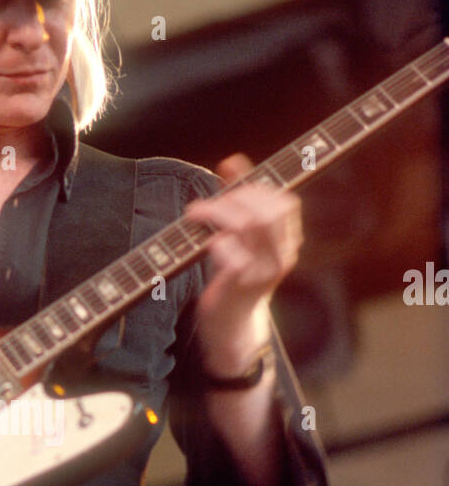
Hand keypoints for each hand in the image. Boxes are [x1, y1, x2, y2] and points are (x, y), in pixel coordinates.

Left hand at [185, 154, 302, 373]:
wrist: (232, 325)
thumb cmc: (234, 274)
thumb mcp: (241, 236)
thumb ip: (238, 199)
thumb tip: (232, 161)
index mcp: (288, 241)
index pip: (285, 202)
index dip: (257, 188)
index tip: (229, 189)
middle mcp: (283, 256)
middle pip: (270, 210)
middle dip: (236, 198)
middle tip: (208, 204)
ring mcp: (264, 271)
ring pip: (251, 225)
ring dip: (218, 212)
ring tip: (196, 214)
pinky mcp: (242, 285)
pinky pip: (231, 253)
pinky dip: (214, 241)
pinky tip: (204, 244)